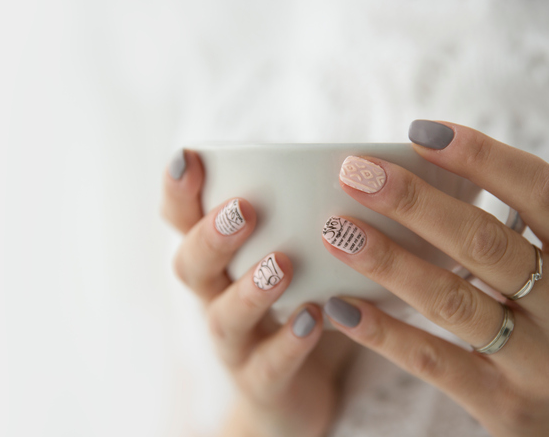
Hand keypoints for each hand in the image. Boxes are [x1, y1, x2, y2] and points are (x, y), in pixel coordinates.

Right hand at [162, 150, 354, 436]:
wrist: (299, 391)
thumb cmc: (303, 302)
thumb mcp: (303, 256)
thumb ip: (315, 214)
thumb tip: (370, 158)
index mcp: (220, 259)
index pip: (182, 221)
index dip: (178, 192)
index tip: (187, 158)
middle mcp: (216, 299)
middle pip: (192, 266)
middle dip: (211, 237)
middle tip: (242, 210)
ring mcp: (236, 344)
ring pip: (225, 318)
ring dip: (250, 289)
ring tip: (282, 263)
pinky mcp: (263, 383)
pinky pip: (269, 366)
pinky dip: (290, 342)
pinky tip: (315, 318)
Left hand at [321, 121, 548, 436]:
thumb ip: (537, 237)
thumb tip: (441, 181)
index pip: (542, 190)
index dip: (481, 155)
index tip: (421, 132)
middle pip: (484, 241)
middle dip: (412, 202)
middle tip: (355, 173)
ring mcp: (543, 361)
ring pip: (451, 298)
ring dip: (386, 260)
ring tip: (336, 231)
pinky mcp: (506, 406)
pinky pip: (434, 360)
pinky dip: (383, 332)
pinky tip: (341, 306)